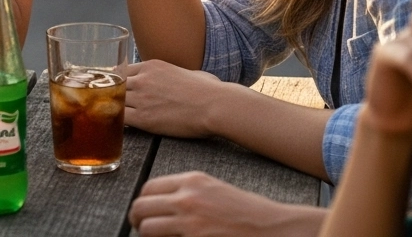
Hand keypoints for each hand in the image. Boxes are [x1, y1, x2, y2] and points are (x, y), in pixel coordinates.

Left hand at [122, 60, 224, 137]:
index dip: (119, 81)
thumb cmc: (209, 90)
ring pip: (114, 100)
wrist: (215, 105)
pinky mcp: (144, 117)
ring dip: (113, 108)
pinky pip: (120, 118)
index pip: (123, 70)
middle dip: (112, 94)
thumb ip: (176, 74)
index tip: (118, 89)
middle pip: (114, 85)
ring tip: (112, 115)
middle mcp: (143, 79)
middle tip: (111, 103)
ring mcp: (141, 97)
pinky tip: (118, 125)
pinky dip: (116, 121)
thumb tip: (183, 77)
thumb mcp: (187, 72)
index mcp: (152, 66)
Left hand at [129, 171, 323, 235]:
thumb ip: (187, 192)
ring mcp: (190, 221)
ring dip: (146, 234)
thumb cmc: (249, 211)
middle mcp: (187, 198)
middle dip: (137, 219)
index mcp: (191, 180)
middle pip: (141, 207)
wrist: (274, 227)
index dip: (142, 202)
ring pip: (147, 228)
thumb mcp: (215, 189)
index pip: (148, 188)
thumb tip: (163, 204)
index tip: (143, 211)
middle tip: (141, 227)